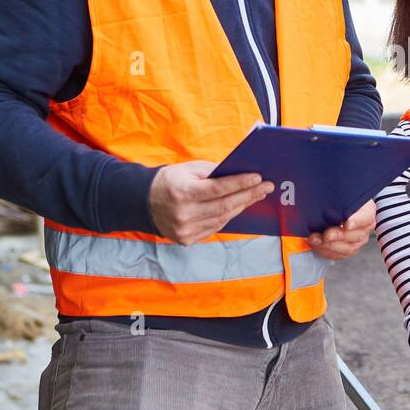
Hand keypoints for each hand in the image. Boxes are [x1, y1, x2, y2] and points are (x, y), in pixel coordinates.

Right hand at [149, 161, 273, 244]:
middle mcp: (184, 214)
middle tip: (266, 187)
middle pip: (225, 206)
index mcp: (182, 193)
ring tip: (256, 195)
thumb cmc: (170, 181)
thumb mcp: (188, 169)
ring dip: (242, 206)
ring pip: (223, 218)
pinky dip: (228, 216)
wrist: (144, 202)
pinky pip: (215, 227)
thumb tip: (240, 174)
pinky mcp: (187, 239)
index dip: (240, 184)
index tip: (258, 178)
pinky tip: (239, 206)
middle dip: (249, 195)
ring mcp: (186, 230)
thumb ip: (213, 172)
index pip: (218, 189)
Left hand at [308, 198, 375, 259]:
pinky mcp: (349, 249)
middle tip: (326, 234)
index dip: (357, 221)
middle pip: (356, 235)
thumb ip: (336, 195)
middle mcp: (366, 226)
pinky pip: (339, 255)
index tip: (346, 224)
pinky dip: (326, 251)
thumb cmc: (337, 198)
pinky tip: (316, 244)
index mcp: (367, 210)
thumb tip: (326, 194)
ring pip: (348, 248)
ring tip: (315, 239)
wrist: (333, 206)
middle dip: (338, 236)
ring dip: (329, 245)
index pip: (366, 216)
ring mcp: (358, 239)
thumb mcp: (339, 193)